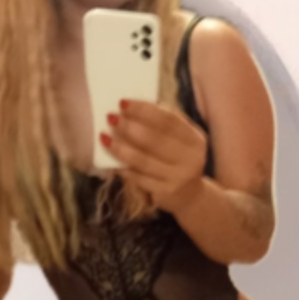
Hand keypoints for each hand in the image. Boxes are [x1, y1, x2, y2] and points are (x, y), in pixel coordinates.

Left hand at [100, 100, 208, 214]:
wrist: (190, 196)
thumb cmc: (179, 160)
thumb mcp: (181, 142)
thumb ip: (164, 126)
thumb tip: (131, 110)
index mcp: (195, 139)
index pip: (168, 120)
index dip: (144, 110)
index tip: (123, 102)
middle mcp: (191, 158)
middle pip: (155, 139)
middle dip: (129, 126)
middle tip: (110, 118)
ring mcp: (178, 177)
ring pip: (143, 160)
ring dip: (120, 147)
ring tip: (104, 137)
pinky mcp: (165, 192)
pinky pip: (139, 178)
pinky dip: (123, 168)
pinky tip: (111, 161)